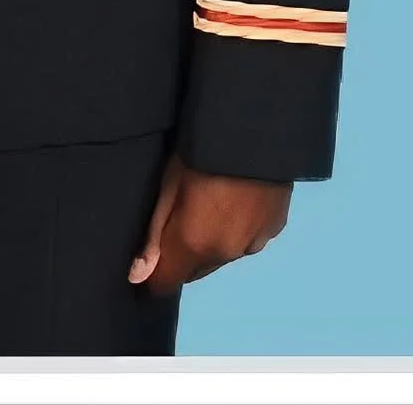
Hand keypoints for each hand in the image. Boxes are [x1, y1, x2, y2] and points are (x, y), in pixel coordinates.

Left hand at [128, 152, 290, 292]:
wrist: (256, 129)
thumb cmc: (200, 151)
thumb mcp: (169, 184)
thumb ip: (154, 235)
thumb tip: (137, 277)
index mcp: (194, 245)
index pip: (165, 284)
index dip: (154, 273)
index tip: (150, 254)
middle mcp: (225, 254)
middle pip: (194, 270)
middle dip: (183, 254)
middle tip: (181, 213)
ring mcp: (255, 243)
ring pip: (222, 255)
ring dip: (212, 241)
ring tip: (212, 199)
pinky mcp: (275, 227)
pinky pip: (249, 239)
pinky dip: (240, 228)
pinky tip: (238, 197)